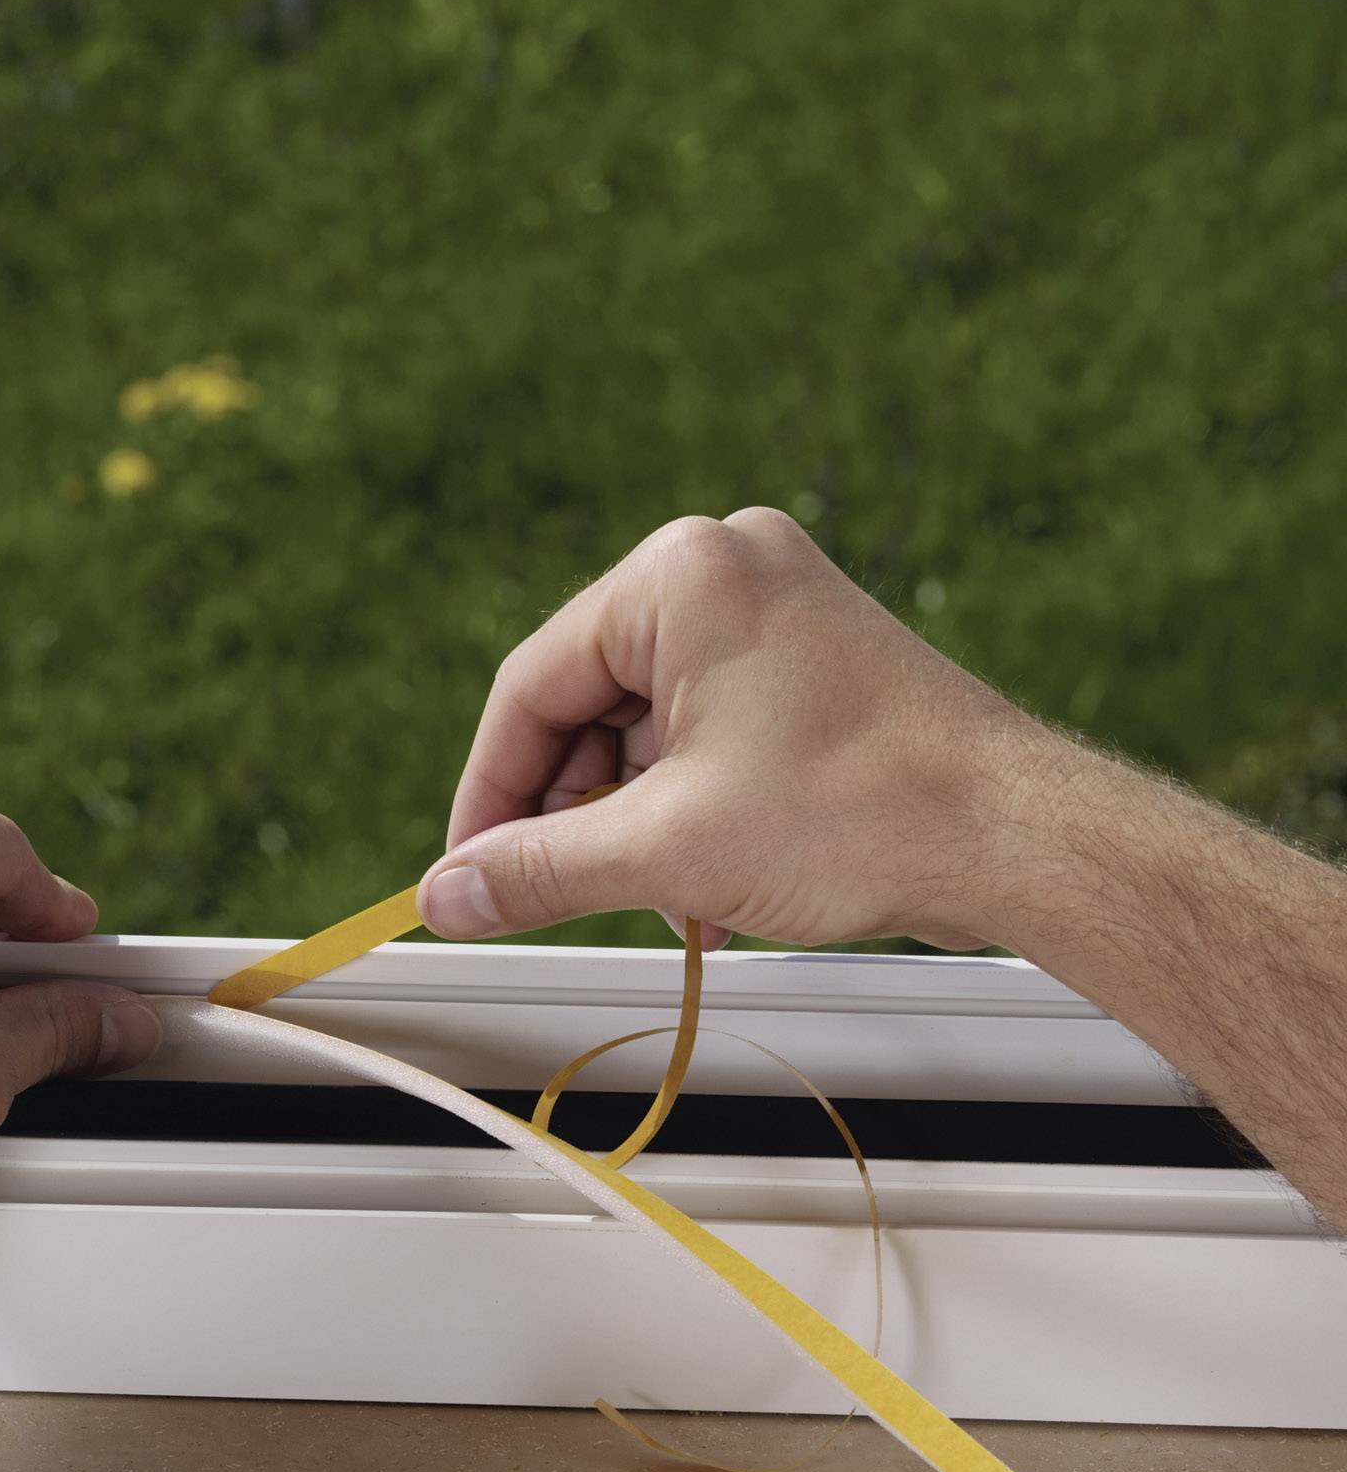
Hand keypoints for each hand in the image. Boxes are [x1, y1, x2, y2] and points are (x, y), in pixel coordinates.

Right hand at [419, 508, 1058, 950]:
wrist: (1025, 839)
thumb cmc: (870, 812)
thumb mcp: (666, 850)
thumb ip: (536, 870)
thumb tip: (447, 896)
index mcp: (681, 575)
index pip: (533, 688)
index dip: (489, 796)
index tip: (467, 873)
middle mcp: (727, 568)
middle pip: (589, 707)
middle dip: (575, 816)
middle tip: (555, 897)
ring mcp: (778, 610)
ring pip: (649, 730)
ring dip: (636, 826)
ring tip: (666, 902)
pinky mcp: (813, 661)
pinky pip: (708, 732)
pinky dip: (691, 809)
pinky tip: (706, 886)